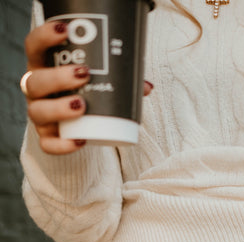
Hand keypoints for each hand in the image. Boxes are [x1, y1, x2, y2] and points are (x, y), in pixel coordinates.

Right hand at [22, 21, 153, 154]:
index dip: (44, 36)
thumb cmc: (86, 93)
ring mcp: (39, 114)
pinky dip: (63, 145)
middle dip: (57, 77)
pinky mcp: (46, 138)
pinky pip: (47, 145)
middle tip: (83, 74)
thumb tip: (146, 86)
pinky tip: (80, 141)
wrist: (81, 125)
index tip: (65, 31)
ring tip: (81, 106)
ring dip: (58, 108)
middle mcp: (35, 90)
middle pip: (34, 82)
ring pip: (37, 111)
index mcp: (43, 67)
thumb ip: (120, 79)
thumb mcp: (96, 80)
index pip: (34, 47)